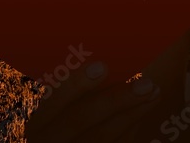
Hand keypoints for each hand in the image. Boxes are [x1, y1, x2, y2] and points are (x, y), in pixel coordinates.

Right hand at [25, 61, 162, 142]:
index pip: (53, 101)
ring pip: (101, 136)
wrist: (55, 142)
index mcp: (35, 120)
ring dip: (132, 114)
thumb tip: (98, 55)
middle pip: (80, 120)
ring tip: (154, 91)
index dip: (76, 84)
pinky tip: (142, 113)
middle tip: (145, 83)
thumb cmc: (48, 122)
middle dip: (116, 100)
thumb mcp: (45, 109)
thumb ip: (62, 88)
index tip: (101, 66)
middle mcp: (49, 139)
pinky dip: (129, 131)